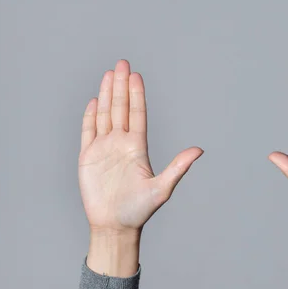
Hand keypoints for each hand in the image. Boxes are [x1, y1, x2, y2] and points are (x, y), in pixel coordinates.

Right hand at [79, 60, 202, 274]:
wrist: (115, 226)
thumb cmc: (140, 210)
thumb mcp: (162, 188)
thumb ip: (178, 167)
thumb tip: (199, 150)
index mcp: (138, 147)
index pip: (138, 115)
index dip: (137, 95)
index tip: (136, 76)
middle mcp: (121, 143)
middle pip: (121, 108)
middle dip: (121, 86)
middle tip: (122, 63)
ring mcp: (104, 148)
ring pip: (105, 115)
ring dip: (107, 95)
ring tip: (109, 74)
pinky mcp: (88, 157)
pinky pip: (88, 131)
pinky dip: (90, 116)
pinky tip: (94, 100)